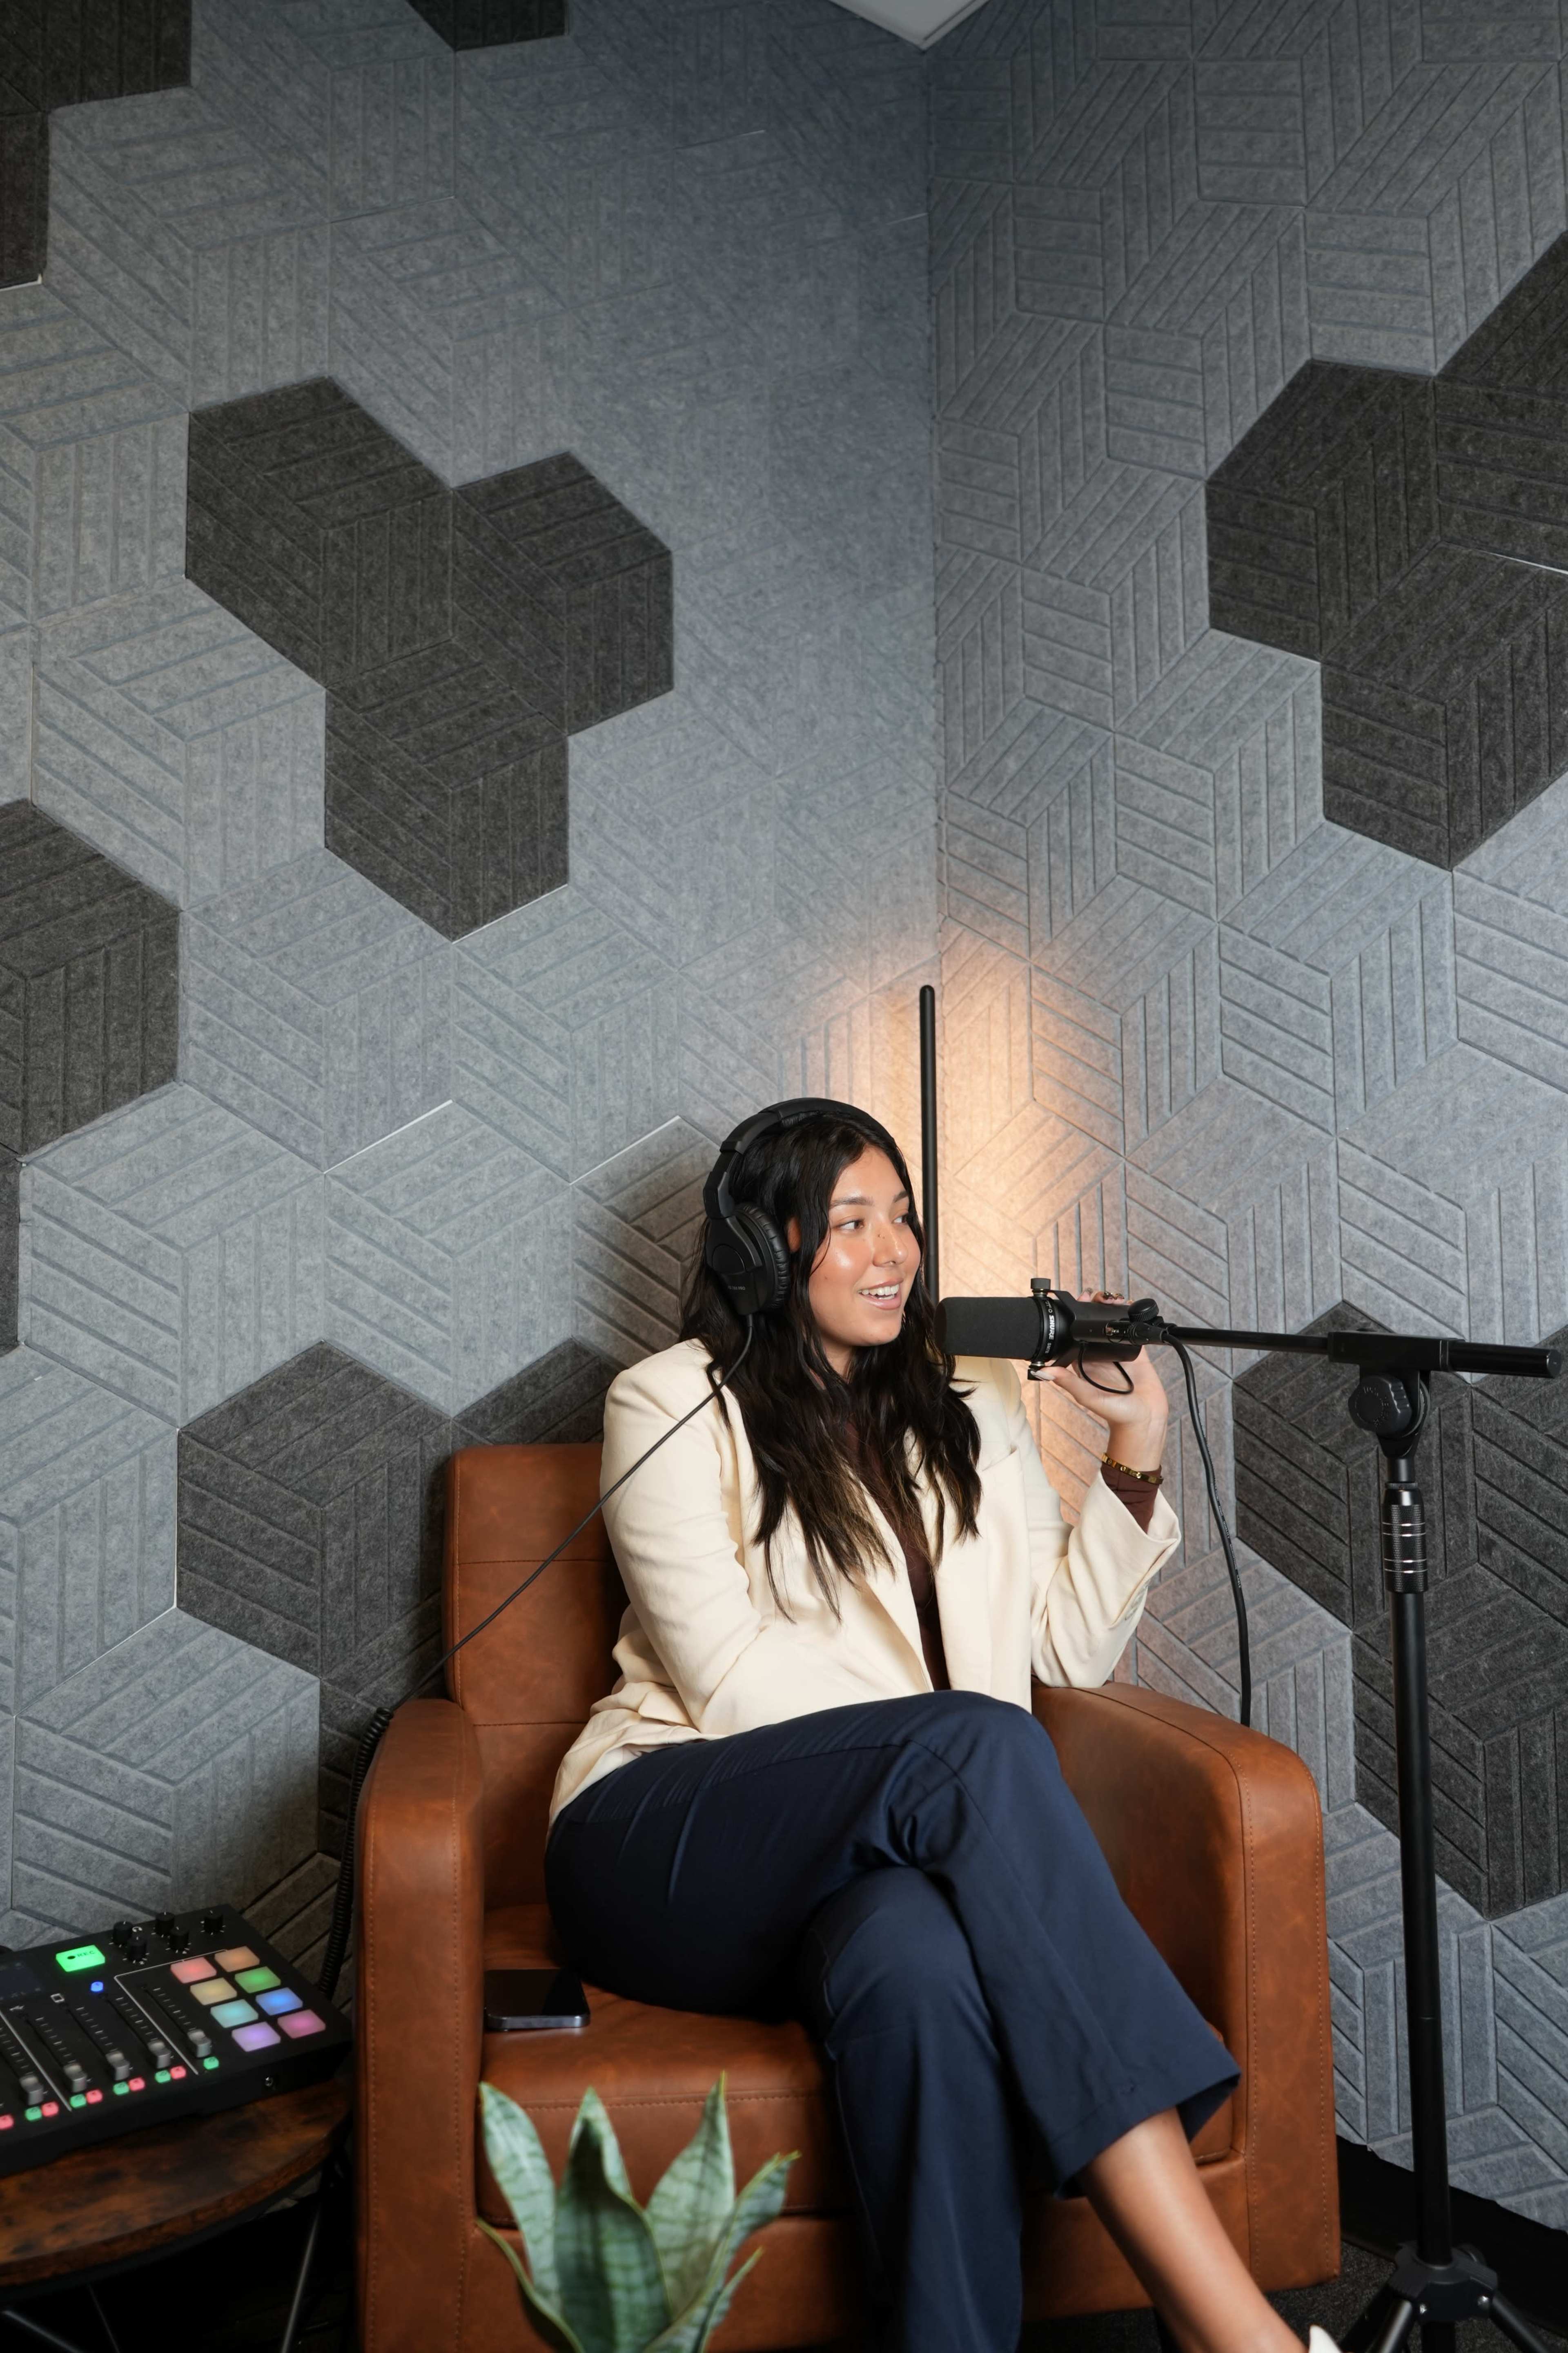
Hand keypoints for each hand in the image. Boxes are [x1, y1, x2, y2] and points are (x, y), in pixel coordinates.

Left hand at [1033, 1293, 1168, 1473]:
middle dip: (1093, 1305)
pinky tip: (1131, 1307)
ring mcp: (1118, 1351)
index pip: (1073, 1334)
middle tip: (1095, 1296)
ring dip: (1112, 1307)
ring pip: (1113, 1322)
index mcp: (1083, 1362)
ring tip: (1112, 1298)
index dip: (1073, 1316)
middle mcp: (1099, 1354)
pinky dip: (1133, 1316)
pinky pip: (1134, 1329)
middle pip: (1093, 1323)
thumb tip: (1041, 1371)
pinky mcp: (1137, 1351)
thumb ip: (1067, 1382)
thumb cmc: (1114, 1414)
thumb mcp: (1086, 1396)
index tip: (1075, 1301)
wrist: (1144, 1421)